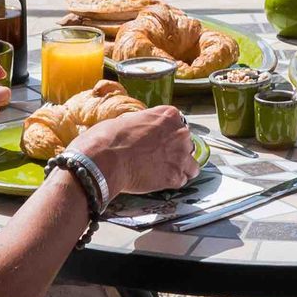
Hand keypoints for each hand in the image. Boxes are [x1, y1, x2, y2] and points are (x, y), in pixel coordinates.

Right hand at [74, 106, 200, 196]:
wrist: (105, 160)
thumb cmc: (109, 138)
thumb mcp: (127, 120)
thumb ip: (143, 124)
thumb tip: (138, 130)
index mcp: (168, 115)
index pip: (177, 124)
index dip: (167, 135)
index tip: (158, 141)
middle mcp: (180, 133)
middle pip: (186, 144)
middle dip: (174, 151)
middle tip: (157, 158)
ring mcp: (180, 155)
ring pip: (191, 165)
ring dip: (180, 168)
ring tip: (163, 172)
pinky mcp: (175, 176)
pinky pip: (182, 180)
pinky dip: (173, 182)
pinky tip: (159, 181)